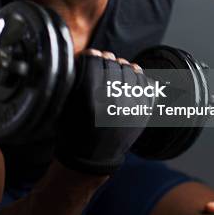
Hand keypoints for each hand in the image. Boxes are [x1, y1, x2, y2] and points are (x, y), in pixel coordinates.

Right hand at [55, 49, 152, 175]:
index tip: (91, 54)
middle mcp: (113, 102)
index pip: (95, 62)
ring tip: (117, 67)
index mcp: (90, 100)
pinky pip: (146, 84)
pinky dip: (139, 76)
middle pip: (114, 64)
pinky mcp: (143, 113)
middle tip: (104, 59)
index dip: (92, 55)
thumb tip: (92, 55)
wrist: (91, 159)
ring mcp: (131, 108)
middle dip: (107, 59)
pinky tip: (132, 75)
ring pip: (131, 71)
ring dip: (123, 66)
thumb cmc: (74, 130)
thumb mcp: (67, 104)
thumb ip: (78, 79)